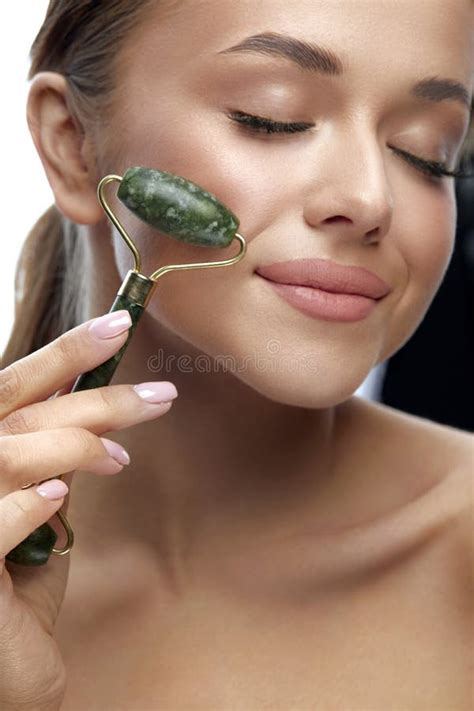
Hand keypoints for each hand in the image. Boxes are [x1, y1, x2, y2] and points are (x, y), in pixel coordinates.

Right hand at [0, 310, 177, 709]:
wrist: (5, 665)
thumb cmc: (20, 580)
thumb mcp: (46, 506)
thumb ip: (60, 461)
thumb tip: (102, 419)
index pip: (18, 385)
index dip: (66, 351)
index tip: (120, 323)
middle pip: (21, 410)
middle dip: (96, 397)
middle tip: (160, 396)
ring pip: (12, 450)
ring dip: (75, 446)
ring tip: (119, 459)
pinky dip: (28, 504)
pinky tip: (56, 500)